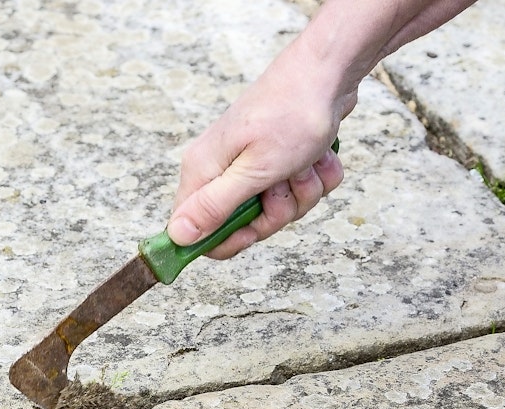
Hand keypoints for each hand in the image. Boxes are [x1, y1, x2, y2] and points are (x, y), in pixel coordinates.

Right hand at [168, 39, 351, 258]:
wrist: (328, 72)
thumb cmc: (291, 114)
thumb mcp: (253, 171)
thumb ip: (214, 207)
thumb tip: (176, 236)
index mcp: (204, 170)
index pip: (195, 231)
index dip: (227, 240)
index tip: (254, 231)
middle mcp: (223, 168)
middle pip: (245, 225)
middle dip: (277, 212)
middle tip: (285, 184)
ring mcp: (253, 163)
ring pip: (279, 209)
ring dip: (302, 191)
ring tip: (305, 162)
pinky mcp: (280, 158)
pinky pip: (300, 190)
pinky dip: (316, 176)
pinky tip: (318, 155)